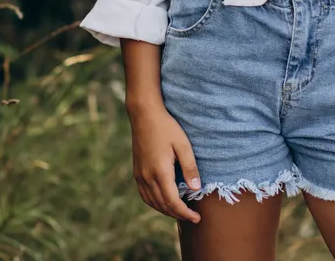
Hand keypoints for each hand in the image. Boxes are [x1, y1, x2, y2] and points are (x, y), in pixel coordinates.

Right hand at [129, 102, 202, 223]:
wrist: (144, 115)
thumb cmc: (166, 127)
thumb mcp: (183, 145)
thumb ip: (190, 167)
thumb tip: (195, 189)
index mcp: (160, 172)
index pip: (173, 202)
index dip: (185, 213)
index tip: (197, 218)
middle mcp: (147, 177)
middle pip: (163, 205)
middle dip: (178, 214)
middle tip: (192, 218)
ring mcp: (140, 175)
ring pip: (152, 202)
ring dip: (166, 210)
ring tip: (180, 212)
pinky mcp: (137, 172)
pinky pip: (145, 195)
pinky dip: (155, 203)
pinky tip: (163, 202)